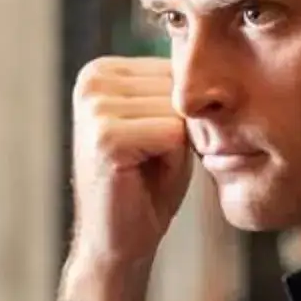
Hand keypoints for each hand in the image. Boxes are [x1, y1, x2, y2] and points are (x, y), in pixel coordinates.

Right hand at [72, 56, 193, 269]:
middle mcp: (92, 80)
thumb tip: (207, 59)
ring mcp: (95, 106)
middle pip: (179, 87)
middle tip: (148, 161)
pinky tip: (140, 176)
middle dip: (178, 128)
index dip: (179, 113)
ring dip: (175, 146)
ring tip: (144, 167)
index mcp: (102, 70)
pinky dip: (171, 160)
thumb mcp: (165, 122)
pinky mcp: (105, 136)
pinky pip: (172, 134)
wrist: (118, 241)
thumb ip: (178, 89)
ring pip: (179, 111)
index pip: (177, 69)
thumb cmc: (146, 183)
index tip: (150, 142)